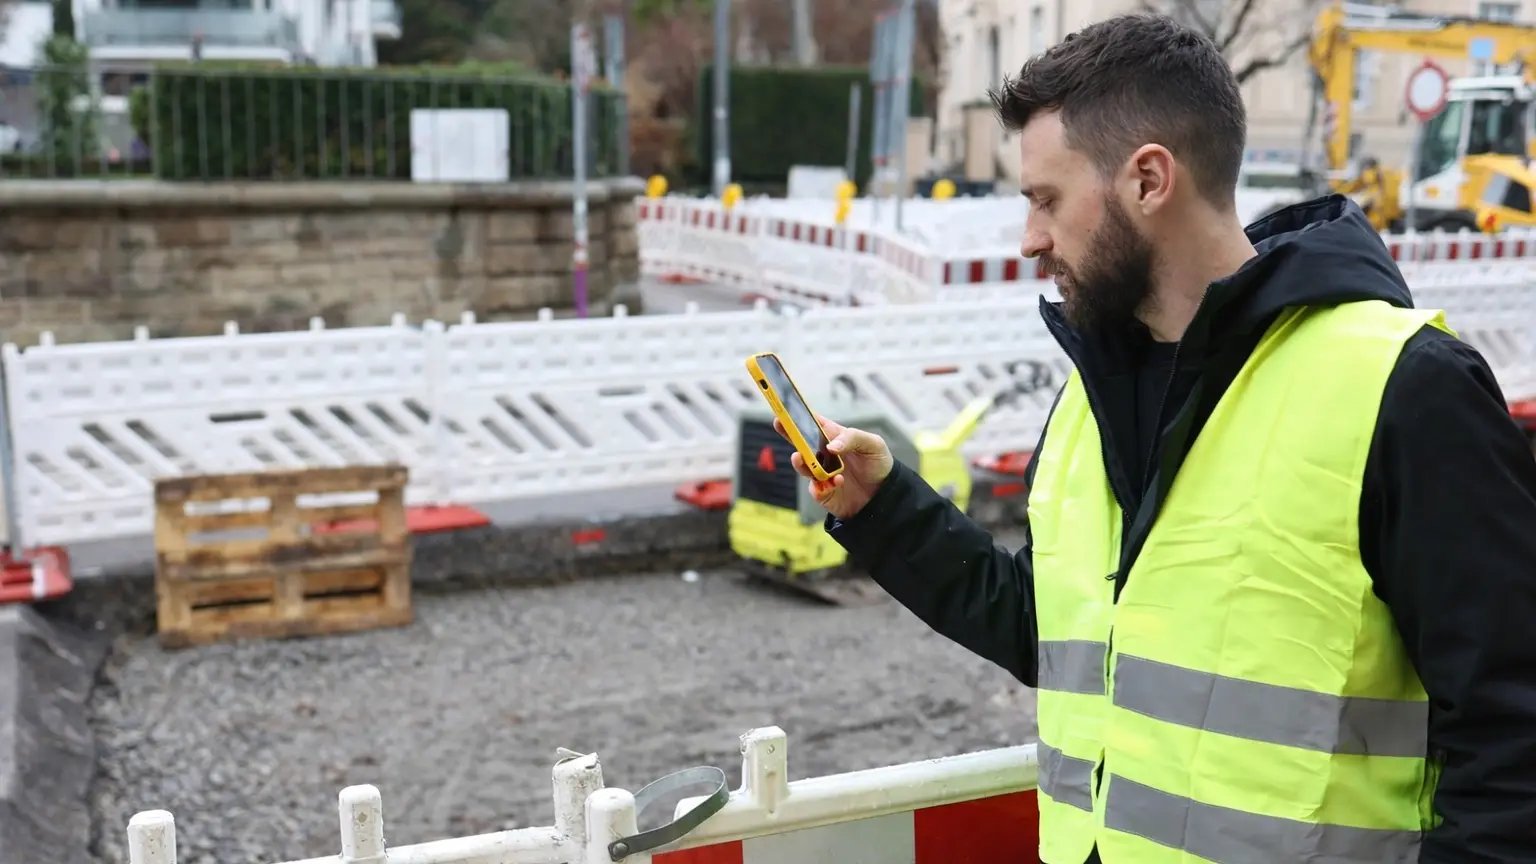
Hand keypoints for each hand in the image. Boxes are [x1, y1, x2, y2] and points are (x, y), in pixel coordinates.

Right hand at [775, 414, 893, 519]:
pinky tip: (837, 482)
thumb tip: (831, 446)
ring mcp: (822, 473)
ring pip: (803, 466)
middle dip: (788, 432)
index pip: (814, 423)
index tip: (787, 408)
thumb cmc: (878, 463)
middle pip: (801, 442)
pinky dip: (821, 487)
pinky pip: (816, 489)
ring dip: (800, 462)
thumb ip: (853, 439)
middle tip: (779, 424)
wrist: (886, 494)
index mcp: (834, 437)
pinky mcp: (824, 492)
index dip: (799, 414)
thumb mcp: (873, 444)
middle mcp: (824, 454)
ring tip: (800, 457)